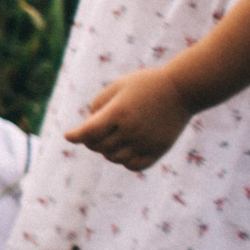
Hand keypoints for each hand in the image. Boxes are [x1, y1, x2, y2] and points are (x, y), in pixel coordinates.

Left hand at [66, 65, 194, 171]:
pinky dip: (124, 161)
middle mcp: (130, 130)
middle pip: (99, 146)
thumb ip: (99, 105)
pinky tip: (125, 149)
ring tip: (111, 137)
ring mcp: (145, 142)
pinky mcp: (158, 150)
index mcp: (118, 112)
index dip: (75, 136)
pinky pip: (133, 166)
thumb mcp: (118, 86)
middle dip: (92, 140)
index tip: (68, 136)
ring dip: (106, 150)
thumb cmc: (145, 84)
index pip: (88, 132)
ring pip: (114, 158)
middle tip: (96, 130)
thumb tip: (87, 128)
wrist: (182, 89)